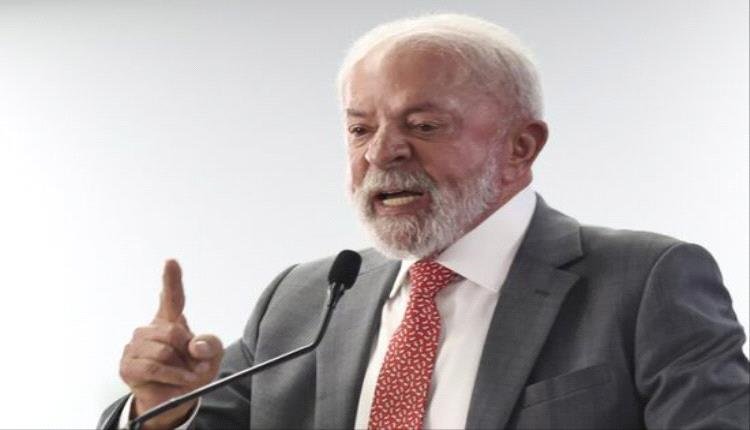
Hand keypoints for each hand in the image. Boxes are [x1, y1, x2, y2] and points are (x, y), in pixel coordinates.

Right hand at [119, 260, 222, 428]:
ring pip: (163, 351)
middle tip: (195, 365)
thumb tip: (194, 345)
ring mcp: (135, 346)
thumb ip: (211, 345)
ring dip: (182, 368)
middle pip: (174, 331)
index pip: (172, 297)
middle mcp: (149, 329)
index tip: (171, 262)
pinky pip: (154, 368)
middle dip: (188, 351)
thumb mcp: (211, 358)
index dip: (171, 279)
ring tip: (184, 375)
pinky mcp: (127, 365)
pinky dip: (173, 376)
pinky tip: (181, 381)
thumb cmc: (192, 372)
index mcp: (171, 320)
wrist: (175, 400)